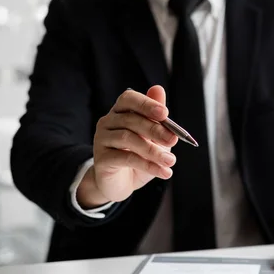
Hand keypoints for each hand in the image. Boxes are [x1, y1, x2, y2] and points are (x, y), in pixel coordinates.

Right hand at [77, 86, 177, 207]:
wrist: (122, 184)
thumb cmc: (140, 157)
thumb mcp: (153, 138)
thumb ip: (157, 118)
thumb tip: (158, 89)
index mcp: (121, 112)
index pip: (129, 99)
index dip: (146, 104)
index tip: (165, 113)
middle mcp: (108, 122)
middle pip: (131, 120)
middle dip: (155, 130)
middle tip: (173, 140)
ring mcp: (101, 139)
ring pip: (127, 138)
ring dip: (153, 150)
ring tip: (170, 161)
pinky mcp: (101, 159)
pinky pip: (125, 158)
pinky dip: (147, 165)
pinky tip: (163, 171)